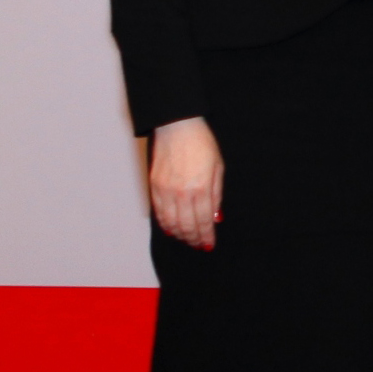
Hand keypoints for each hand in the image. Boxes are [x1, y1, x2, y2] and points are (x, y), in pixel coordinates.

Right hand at [147, 117, 224, 249]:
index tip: (208, 245)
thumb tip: (216, 217)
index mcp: (201, 188)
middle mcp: (182, 192)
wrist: (177, 126)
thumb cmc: (202, 144)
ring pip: (170, 222)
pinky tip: (171, 229)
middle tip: (198, 245)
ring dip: (179, 234)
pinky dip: (165, 224)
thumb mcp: (218, 168)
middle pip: (186, 225)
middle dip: (193, 238)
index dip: (206, 236)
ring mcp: (165, 190)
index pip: (203, 221)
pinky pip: (158, 212)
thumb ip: (216, 195)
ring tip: (186, 239)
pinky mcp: (154, 185)